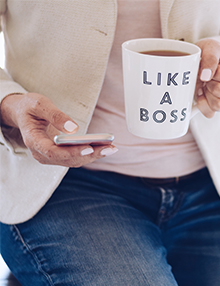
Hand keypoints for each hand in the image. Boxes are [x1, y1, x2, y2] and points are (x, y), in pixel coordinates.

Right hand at [0, 93, 117, 166]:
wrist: (23, 113)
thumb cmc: (30, 108)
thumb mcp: (39, 104)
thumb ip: (55, 115)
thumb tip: (73, 128)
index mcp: (33, 140)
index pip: (52, 152)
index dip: (71, 152)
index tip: (88, 148)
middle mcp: (41, 153)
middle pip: (67, 160)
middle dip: (89, 155)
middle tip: (109, 148)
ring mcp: (50, 156)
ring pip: (74, 161)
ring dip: (94, 156)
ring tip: (111, 148)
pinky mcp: (59, 155)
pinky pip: (76, 158)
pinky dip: (91, 154)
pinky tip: (105, 148)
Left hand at [195, 39, 219, 117]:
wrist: (202, 61)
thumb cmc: (210, 54)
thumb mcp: (211, 46)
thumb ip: (210, 57)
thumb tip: (205, 76)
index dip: (212, 70)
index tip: (211, 66)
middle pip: (218, 91)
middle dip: (208, 82)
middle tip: (207, 76)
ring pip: (215, 104)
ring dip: (206, 93)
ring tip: (205, 84)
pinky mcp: (216, 110)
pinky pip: (208, 113)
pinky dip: (202, 103)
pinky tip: (202, 93)